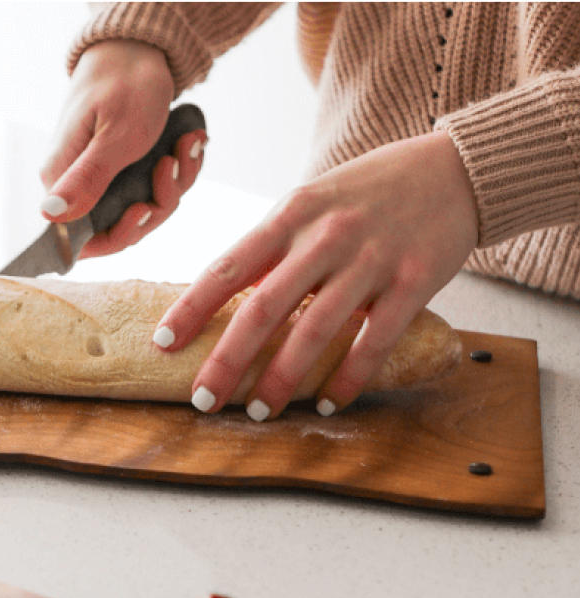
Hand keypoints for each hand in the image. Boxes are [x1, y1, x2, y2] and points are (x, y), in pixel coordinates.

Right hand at [40, 39, 207, 259]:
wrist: (141, 48)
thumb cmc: (124, 84)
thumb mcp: (115, 136)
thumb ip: (86, 179)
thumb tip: (50, 215)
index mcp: (64, 180)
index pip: (83, 239)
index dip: (119, 234)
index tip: (145, 208)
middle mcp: (79, 185)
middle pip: (121, 228)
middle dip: (158, 202)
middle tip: (172, 163)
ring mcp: (104, 179)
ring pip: (145, 209)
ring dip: (175, 180)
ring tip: (185, 143)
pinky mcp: (125, 171)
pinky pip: (156, 189)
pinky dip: (179, 169)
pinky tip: (187, 142)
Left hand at [152, 131, 479, 418]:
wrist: (455, 167)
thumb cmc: (367, 192)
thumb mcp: (310, 203)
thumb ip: (272, 248)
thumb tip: (224, 301)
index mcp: (290, 215)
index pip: (228, 266)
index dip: (191, 308)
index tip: (162, 343)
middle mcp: (325, 237)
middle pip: (263, 308)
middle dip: (228, 359)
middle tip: (203, 398)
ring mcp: (370, 260)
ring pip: (315, 330)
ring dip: (282, 379)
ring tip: (258, 411)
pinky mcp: (413, 281)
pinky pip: (374, 341)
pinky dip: (347, 378)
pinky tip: (327, 404)